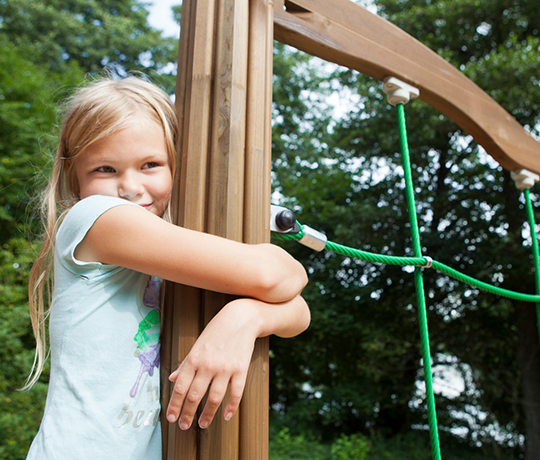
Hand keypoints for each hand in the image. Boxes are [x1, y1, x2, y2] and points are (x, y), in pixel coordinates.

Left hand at [165, 300, 259, 429]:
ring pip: (214, 398)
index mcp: (194, 359)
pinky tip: (226, 415)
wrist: (240, 319)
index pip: (180, 387)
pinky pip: (236, 393)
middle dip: (188, 413)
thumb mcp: (197, 345)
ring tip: (203, 424)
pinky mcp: (241, 369)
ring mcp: (225, 368)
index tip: (172, 418)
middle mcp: (208, 365)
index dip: (175, 405)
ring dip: (207, 415)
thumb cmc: (216, 332)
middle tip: (184, 426)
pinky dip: (231, 407)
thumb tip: (172, 378)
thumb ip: (185, 363)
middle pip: (195, 395)